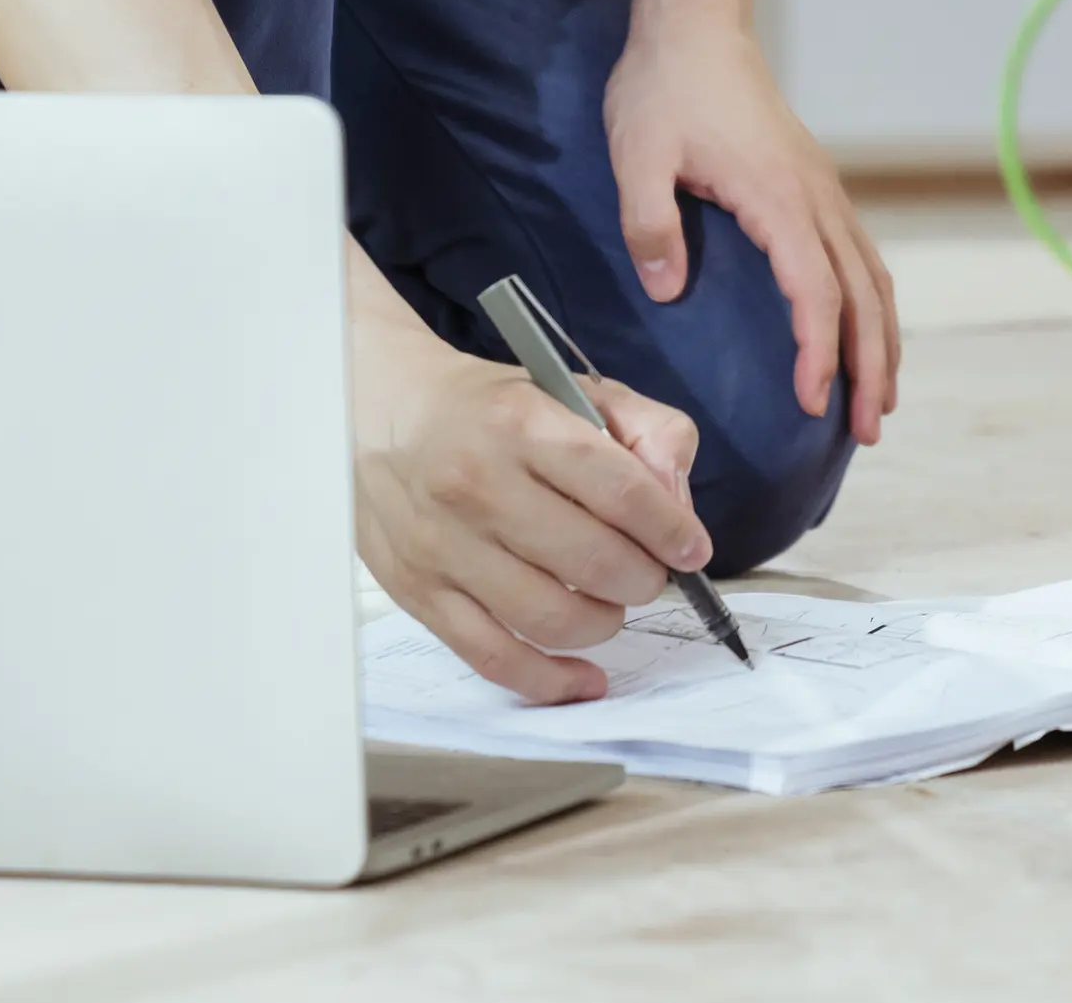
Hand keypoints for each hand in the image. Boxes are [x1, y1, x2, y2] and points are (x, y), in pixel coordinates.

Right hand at [349, 292, 708, 703]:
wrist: (380, 414)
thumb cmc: (491, 410)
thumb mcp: (576, 390)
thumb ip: (648, 431)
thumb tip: (677, 502)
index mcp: (523, 426)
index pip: (619, 489)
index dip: (669, 529)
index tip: (692, 549)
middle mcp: (479, 486)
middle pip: (592, 560)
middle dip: (642, 578)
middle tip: (649, 573)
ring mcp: (445, 547)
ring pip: (550, 617)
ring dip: (604, 622)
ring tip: (611, 602)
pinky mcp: (420, 594)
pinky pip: (494, 658)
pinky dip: (551, 681)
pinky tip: (586, 678)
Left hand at [605, 0, 898, 444]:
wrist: (696, 23)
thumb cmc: (665, 86)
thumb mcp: (637, 154)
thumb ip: (650, 224)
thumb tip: (669, 289)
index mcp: (780, 197)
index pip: (815, 290)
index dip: (819, 351)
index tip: (811, 401)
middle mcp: (816, 197)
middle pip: (864, 294)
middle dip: (872, 366)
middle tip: (869, 430)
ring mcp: (821, 189)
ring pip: (872, 276)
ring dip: (883, 339)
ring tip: (880, 399)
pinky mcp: (813, 184)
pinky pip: (859, 255)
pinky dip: (871, 304)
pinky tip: (864, 331)